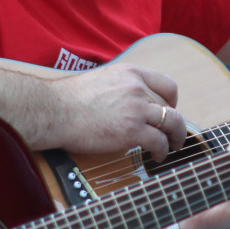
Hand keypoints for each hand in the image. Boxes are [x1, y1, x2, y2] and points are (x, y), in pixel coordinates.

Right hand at [52, 63, 184, 160]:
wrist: (53, 110)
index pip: (166, 84)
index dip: (172, 101)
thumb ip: (120, 87)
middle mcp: (137, 87)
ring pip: (172, 122)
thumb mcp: (101, 80)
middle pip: (170, 106)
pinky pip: (159, 141)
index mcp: (130, 73)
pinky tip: (157, 156)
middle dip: (173, 122)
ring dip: (176, 137)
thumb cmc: (68, 100)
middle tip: (172, 134)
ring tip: (173, 147)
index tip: (169, 111)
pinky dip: (163, 151)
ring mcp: (136, 108)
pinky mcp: (132, 130)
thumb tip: (127, 103)